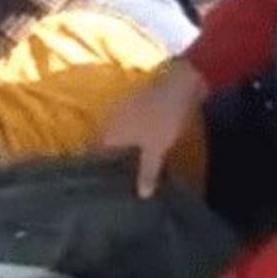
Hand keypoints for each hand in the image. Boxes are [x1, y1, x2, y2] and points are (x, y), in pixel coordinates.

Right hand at [103, 58, 208, 197]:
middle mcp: (112, 119)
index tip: (101, 183)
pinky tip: (144, 146)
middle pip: (106, 142)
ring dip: (123, 145)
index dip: (98, 167)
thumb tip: (141, 194)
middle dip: (111, 158)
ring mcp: (126, 109)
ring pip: (119, 132)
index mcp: (111, 131)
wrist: (181, 83)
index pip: (96, 152)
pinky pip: (131, 125)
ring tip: (131, 163)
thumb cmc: (164, 118)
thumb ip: (147, 172)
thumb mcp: (156, 149)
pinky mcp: (140, 104)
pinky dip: (135, 136)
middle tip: (117, 177)